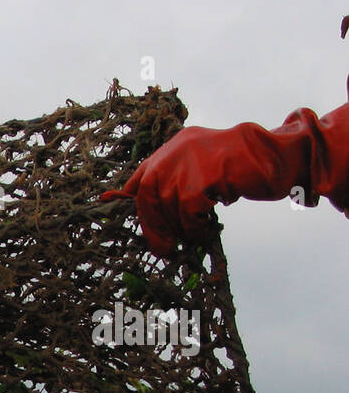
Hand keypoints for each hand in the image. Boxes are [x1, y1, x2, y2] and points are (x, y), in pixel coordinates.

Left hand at [102, 102, 348, 255]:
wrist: (280, 156)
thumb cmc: (244, 168)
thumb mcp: (206, 168)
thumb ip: (180, 181)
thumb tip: (153, 213)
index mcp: (177, 145)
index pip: (143, 173)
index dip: (128, 193)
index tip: (111, 205)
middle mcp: (179, 148)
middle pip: (148, 193)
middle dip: (152, 224)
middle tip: (161, 247)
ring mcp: (192, 159)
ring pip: (168, 205)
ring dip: (178, 227)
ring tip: (192, 235)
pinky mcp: (206, 174)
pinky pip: (188, 209)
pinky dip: (194, 225)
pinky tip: (204, 228)